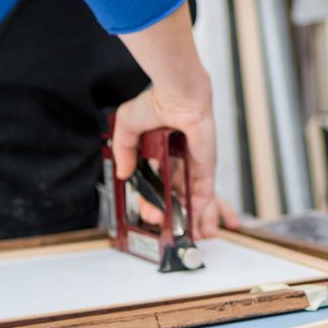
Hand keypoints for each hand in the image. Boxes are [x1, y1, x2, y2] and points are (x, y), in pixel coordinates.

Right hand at [111, 79, 220, 238]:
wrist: (178, 94)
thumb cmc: (156, 102)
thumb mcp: (127, 126)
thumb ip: (123, 150)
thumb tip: (123, 173)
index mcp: (159, 151)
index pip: (154, 183)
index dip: (149, 201)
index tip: (147, 212)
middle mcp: (177, 160)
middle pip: (174, 194)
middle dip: (169, 213)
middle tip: (163, 224)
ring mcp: (192, 164)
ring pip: (191, 197)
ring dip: (190, 216)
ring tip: (187, 233)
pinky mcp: (205, 166)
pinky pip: (204, 192)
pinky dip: (201, 208)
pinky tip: (198, 221)